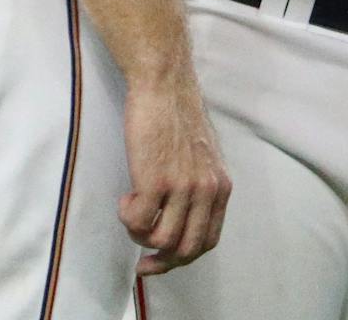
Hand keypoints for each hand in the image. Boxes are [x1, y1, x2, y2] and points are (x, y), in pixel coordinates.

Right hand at [118, 76, 231, 275]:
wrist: (164, 85)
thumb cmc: (177, 116)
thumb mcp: (203, 157)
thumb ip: (200, 186)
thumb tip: (183, 218)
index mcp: (220, 187)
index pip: (208, 240)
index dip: (183, 258)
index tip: (161, 260)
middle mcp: (207, 190)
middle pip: (187, 249)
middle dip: (162, 261)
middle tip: (142, 262)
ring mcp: (182, 187)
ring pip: (160, 239)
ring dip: (140, 233)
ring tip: (132, 209)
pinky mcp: (155, 180)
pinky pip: (138, 221)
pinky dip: (127, 217)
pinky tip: (127, 197)